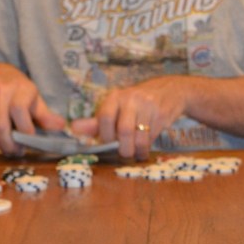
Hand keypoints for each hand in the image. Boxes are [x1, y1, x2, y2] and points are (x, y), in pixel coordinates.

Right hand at [0, 63, 65, 154]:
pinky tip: (3, 143)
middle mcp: (1, 91)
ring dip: (2, 145)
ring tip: (12, 150)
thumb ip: (45, 114)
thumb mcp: (34, 96)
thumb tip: (62, 127)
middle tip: (20, 152)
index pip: (19, 110)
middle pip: (1, 125)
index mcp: (20, 88)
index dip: (26, 130)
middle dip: (10, 144)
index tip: (32, 142)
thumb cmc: (17, 87)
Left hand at [70, 76, 188, 159]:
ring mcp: (148, 106)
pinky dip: (147, 147)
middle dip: (124, 148)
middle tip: (125, 153)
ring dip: (137, 151)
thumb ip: (96, 121)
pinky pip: (152, 137)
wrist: (171, 90)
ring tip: (137, 153)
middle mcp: (131, 99)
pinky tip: (146, 147)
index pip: (104, 118)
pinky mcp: (162, 114)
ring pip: (140, 137)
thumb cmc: (137, 103)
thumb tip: (73, 129)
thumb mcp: (116, 107)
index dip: (106, 136)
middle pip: (124, 131)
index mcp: (115, 97)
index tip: (109, 142)